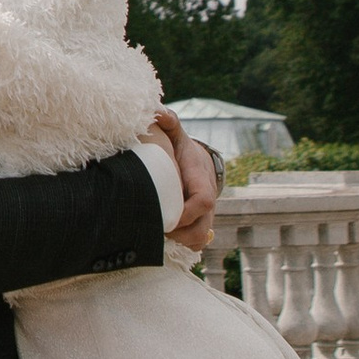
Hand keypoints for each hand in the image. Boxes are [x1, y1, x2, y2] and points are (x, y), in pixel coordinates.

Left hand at [150, 108, 218, 245]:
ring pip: (199, 240)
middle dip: (178, 235)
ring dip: (178, 243)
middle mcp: (207, 202)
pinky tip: (159, 241)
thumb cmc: (182, 150)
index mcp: (201, 180)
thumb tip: (158, 111)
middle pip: (201, 229)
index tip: (164, 216)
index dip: (186, 211)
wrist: (199, 163)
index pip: (203, 200)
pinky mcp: (200, 225)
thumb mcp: (177, 134)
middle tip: (151, 231)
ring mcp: (205, 216)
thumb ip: (169, 122)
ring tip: (152, 238)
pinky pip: (196, 244)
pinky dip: (181, 246)